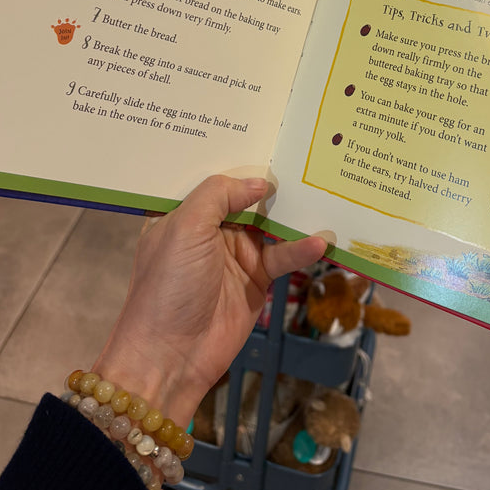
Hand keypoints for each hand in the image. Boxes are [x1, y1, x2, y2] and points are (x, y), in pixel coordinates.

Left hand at [92, 175, 326, 424]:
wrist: (171, 357)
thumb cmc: (168, 285)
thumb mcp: (186, 228)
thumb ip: (219, 195)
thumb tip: (260, 182)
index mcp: (181, 212)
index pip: (209, 176)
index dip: (233, 156)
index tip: (264, 132)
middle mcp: (207, 229)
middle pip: (245, 197)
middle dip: (270, 179)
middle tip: (304, 152)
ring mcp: (234, 254)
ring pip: (270, 224)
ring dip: (292, 213)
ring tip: (321, 191)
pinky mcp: (256, 279)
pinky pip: (283, 256)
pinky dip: (301, 248)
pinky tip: (320, 241)